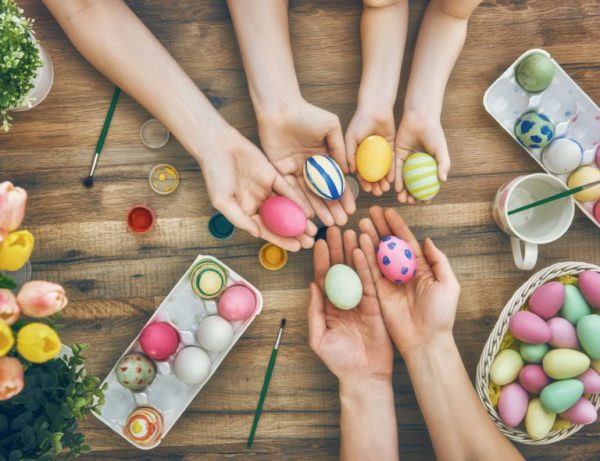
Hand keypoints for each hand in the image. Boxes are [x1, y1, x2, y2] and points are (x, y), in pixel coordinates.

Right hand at [199, 128, 316, 251]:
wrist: (218, 145)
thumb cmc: (214, 174)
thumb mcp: (222, 201)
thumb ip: (239, 218)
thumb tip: (257, 234)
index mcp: (246, 212)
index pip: (267, 230)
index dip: (281, 240)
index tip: (297, 248)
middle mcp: (259, 203)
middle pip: (280, 222)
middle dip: (296, 233)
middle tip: (311, 241)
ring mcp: (267, 190)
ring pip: (287, 208)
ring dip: (300, 219)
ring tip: (314, 230)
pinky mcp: (274, 176)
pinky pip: (288, 190)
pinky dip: (298, 200)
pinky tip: (309, 210)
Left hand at [257, 99, 355, 226]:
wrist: (280, 108)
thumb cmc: (306, 113)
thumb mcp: (331, 127)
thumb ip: (340, 149)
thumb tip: (348, 171)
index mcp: (324, 156)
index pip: (336, 181)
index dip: (344, 196)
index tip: (351, 210)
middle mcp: (310, 166)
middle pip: (323, 192)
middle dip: (332, 208)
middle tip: (341, 223)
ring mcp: (295, 169)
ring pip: (308, 194)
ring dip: (319, 209)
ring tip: (329, 224)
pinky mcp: (280, 171)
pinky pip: (291, 190)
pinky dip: (300, 202)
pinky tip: (310, 215)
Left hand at [308, 227, 392, 383]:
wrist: (364, 376)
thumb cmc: (339, 360)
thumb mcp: (319, 337)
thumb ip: (314, 311)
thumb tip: (312, 285)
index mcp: (329, 306)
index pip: (324, 277)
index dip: (322, 259)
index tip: (320, 242)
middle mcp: (344, 299)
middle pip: (340, 268)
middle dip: (337, 249)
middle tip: (335, 229)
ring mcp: (361, 300)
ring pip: (356, 270)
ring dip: (352, 251)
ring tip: (350, 232)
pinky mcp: (376, 304)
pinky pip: (371, 281)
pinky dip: (367, 265)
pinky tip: (363, 250)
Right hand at [345, 105, 395, 195]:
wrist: (375, 108)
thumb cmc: (360, 122)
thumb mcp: (350, 138)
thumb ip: (349, 154)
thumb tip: (349, 172)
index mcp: (358, 155)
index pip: (361, 172)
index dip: (363, 182)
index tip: (367, 189)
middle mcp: (369, 156)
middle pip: (372, 174)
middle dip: (375, 185)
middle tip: (378, 193)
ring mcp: (380, 153)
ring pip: (382, 171)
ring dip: (383, 181)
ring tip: (385, 189)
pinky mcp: (391, 147)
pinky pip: (392, 162)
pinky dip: (392, 171)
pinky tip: (392, 179)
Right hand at [358, 206, 459, 359]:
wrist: (426, 341)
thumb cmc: (441, 314)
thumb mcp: (448, 284)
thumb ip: (438, 261)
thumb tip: (427, 240)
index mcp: (420, 267)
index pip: (406, 241)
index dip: (397, 226)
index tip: (387, 211)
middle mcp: (403, 271)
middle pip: (389, 245)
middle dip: (380, 228)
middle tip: (370, 212)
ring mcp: (389, 281)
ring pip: (377, 255)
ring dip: (369, 238)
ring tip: (361, 223)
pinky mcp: (378, 292)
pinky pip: (369, 272)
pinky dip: (363, 257)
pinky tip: (359, 243)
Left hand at [394, 112, 449, 203]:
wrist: (420, 118)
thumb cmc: (434, 133)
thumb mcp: (441, 149)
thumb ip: (444, 164)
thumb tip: (443, 180)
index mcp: (429, 166)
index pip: (428, 185)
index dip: (427, 195)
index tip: (425, 202)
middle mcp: (417, 166)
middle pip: (414, 185)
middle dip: (412, 196)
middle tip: (410, 202)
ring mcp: (407, 162)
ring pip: (404, 180)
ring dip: (403, 191)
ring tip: (402, 198)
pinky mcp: (397, 156)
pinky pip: (396, 170)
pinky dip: (396, 179)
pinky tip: (396, 188)